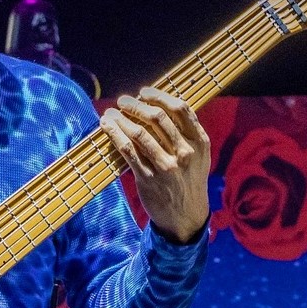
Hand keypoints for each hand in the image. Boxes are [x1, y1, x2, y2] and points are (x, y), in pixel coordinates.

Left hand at [101, 87, 211, 243]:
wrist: (186, 215)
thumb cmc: (189, 179)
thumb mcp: (199, 156)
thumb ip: (186, 133)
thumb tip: (159, 105)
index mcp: (199, 142)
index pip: (180, 108)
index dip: (159, 96)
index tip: (144, 92)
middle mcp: (184, 152)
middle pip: (157, 117)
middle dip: (135, 105)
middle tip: (122, 101)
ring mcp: (166, 166)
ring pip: (139, 133)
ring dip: (120, 118)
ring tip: (110, 113)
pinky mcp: (148, 178)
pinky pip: (128, 151)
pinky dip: (115, 135)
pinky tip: (107, 127)